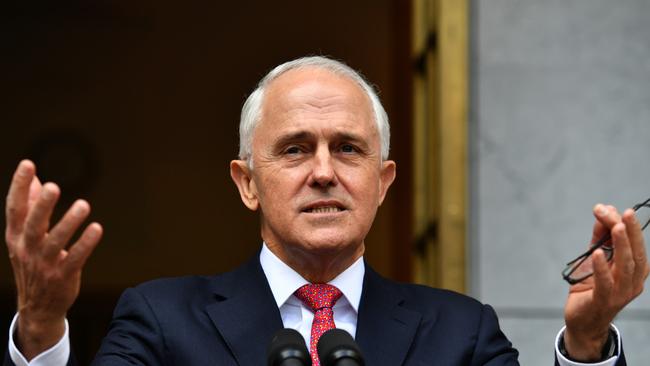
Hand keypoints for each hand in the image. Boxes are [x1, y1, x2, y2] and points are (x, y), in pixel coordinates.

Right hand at [5, 160, 102, 359]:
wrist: (37, 307)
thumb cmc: (33, 263)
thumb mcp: (25, 238)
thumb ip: (31, 208)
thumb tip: (35, 178)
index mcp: (16, 237)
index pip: (15, 208)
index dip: (19, 186)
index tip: (28, 164)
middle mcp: (27, 249)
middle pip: (33, 224)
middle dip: (42, 205)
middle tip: (53, 185)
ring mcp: (45, 264)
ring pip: (56, 242)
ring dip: (69, 223)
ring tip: (83, 205)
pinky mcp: (63, 276)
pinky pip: (75, 258)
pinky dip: (85, 244)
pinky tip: (96, 228)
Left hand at [563, 204, 648, 360]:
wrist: (583, 321)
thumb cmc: (591, 287)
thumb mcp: (596, 258)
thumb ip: (600, 237)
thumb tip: (604, 210)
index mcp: (635, 271)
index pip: (637, 246)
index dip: (630, 227)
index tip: (616, 209)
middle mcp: (633, 282)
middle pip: (635, 255)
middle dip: (631, 232)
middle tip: (626, 213)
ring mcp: (620, 294)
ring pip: (625, 267)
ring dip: (621, 246)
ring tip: (616, 227)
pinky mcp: (603, 301)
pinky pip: (605, 283)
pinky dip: (602, 268)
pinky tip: (597, 254)